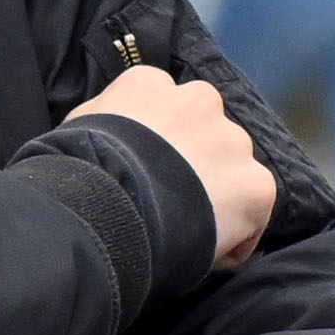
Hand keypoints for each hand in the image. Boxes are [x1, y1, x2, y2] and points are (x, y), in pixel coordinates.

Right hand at [65, 58, 280, 264]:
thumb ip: (104, 120)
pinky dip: (234, 237)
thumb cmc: (77, 172)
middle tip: (166, 197)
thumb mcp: (77, 129)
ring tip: (185, 228)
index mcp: (150, 84)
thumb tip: (108, 130)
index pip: (164, 104)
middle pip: (206, 132)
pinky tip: (203, 250)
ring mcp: (233, 141)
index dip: (157, 140)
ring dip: (217, 193)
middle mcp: (200, 100)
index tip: (144, 168)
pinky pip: (251, 214)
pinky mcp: (257, 185)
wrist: (107, 209)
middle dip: (194, 161)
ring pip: (233, 169)